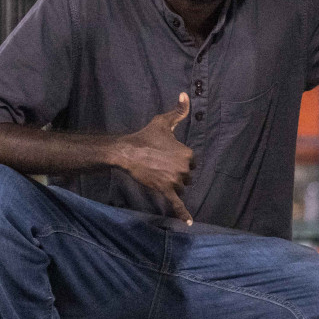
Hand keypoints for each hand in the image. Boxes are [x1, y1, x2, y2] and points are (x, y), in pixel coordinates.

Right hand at [116, 94, 194, 224]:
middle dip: (177, 173)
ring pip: (182, 188)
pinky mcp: (165, 191)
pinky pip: (177, 204)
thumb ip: (178, 110)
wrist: (127, 152)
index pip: (191, 162)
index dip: (180, 160)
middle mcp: (184, 168)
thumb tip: (185, 94)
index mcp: (187, 154)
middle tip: (161, 166)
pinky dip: (184, 214)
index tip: (167, 156)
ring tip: (159, 176)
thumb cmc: (146, 136)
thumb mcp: (164, 122)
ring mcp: (175, 181)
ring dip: (174, 185)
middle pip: (187, 176)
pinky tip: (189, 223)